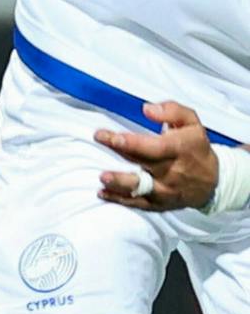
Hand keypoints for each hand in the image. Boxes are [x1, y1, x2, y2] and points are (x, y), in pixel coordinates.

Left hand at [95, 102, 216, 210]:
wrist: (213, 182)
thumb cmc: (195, 148)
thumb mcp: (192, 124)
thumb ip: (172, 111)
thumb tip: (147, 109)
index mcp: (180, 149)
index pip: (155, 146)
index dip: (132, 142)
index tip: (111, 134)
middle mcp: (172, 171)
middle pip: (143, 161)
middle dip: (119, 151)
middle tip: (100, 139)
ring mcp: (165, 189)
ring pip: (141, 187)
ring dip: (120, 183)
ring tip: (103, 178)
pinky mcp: (158, 203)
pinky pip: (138, 203)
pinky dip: (119, 199)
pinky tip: (103, 192)